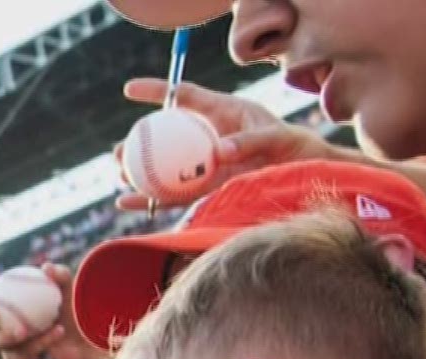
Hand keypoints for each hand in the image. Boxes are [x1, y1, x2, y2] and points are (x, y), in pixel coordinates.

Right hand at [0, 264, 109, 358]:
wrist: (81, 344)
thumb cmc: (68, 313)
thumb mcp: (67, 291)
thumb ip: (59, 275)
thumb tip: (47, 268)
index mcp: (0, 304)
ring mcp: (4, 345)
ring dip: (6, 334)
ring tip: (24, 329)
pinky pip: (24, 351)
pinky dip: (42, 340)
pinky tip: (58, 331)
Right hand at [114, 78, 336, 212]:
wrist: (306, 174)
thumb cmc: (293, 146)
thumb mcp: (277, 137)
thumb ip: (250, 141)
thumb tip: (219, 151)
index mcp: (220, 112)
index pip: (183, 96)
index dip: (156, 91)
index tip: (130, 90)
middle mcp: (206, 138)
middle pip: (164, 136)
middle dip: (137, 141)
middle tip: (119, 148)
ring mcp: (204, 164)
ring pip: (163, 167)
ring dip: (138, 172)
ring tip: (120, 174)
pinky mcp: (206, 189)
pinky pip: (173, 194)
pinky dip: (150, 200)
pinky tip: (128, 203)